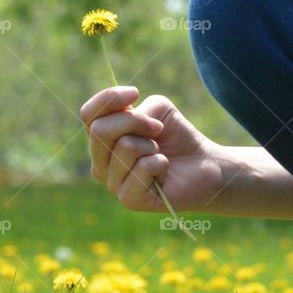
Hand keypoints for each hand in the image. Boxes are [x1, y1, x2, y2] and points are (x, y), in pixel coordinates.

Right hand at [80, 86, 224, 212]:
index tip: (135, 93)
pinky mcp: (129, 200)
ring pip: (125, 147)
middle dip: (135, 121)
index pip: (88, 114)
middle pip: (100, 130)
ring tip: (159, 155)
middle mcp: (101, 163)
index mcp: (101, 140)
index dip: (109, 98)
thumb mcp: (156, 109)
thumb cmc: (176, 136)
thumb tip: (125, 134)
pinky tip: (163, 171)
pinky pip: (143, 168)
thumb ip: (134, 111)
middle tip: (158, 128)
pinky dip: (160, 163)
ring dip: (152, 146)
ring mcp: (113, 183)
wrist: (203, 164)